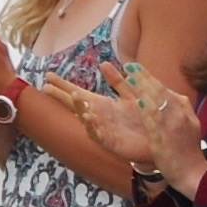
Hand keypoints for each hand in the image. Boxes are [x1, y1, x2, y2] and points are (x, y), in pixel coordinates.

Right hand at [41, 75, 157, 168]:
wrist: (159, 139)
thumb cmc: (144, 118)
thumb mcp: (131, 95)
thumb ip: (118, 82)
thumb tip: (103, 63)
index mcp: (102, 104)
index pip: (78, 92)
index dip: (63, 85)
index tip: (48, 75)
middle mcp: (98, 116)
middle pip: (76, 104)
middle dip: (62, 96)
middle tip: (46, 87)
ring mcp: (102, 129)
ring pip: (85, 118)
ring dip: (79, 107)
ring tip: (75, 95)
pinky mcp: (110, 142)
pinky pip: (97, 135)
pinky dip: (91, 127)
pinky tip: (88, 117)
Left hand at [105, 60, 206, 194]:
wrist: (192, 172)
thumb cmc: (188, 150)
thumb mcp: (190, 124)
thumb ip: (181, 108)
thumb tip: (172, 94)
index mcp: (183, 110)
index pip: (164, 89)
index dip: (149, 78)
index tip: (136, 68)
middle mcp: (178, 115)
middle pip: (159, 92)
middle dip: (144, 78)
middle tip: (130, 66)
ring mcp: (172, 126)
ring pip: (156, 104)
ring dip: (143, 90)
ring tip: (131, 77)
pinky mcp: (164, 139)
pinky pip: (155, 123)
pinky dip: (147, 112)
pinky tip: (139, 102)